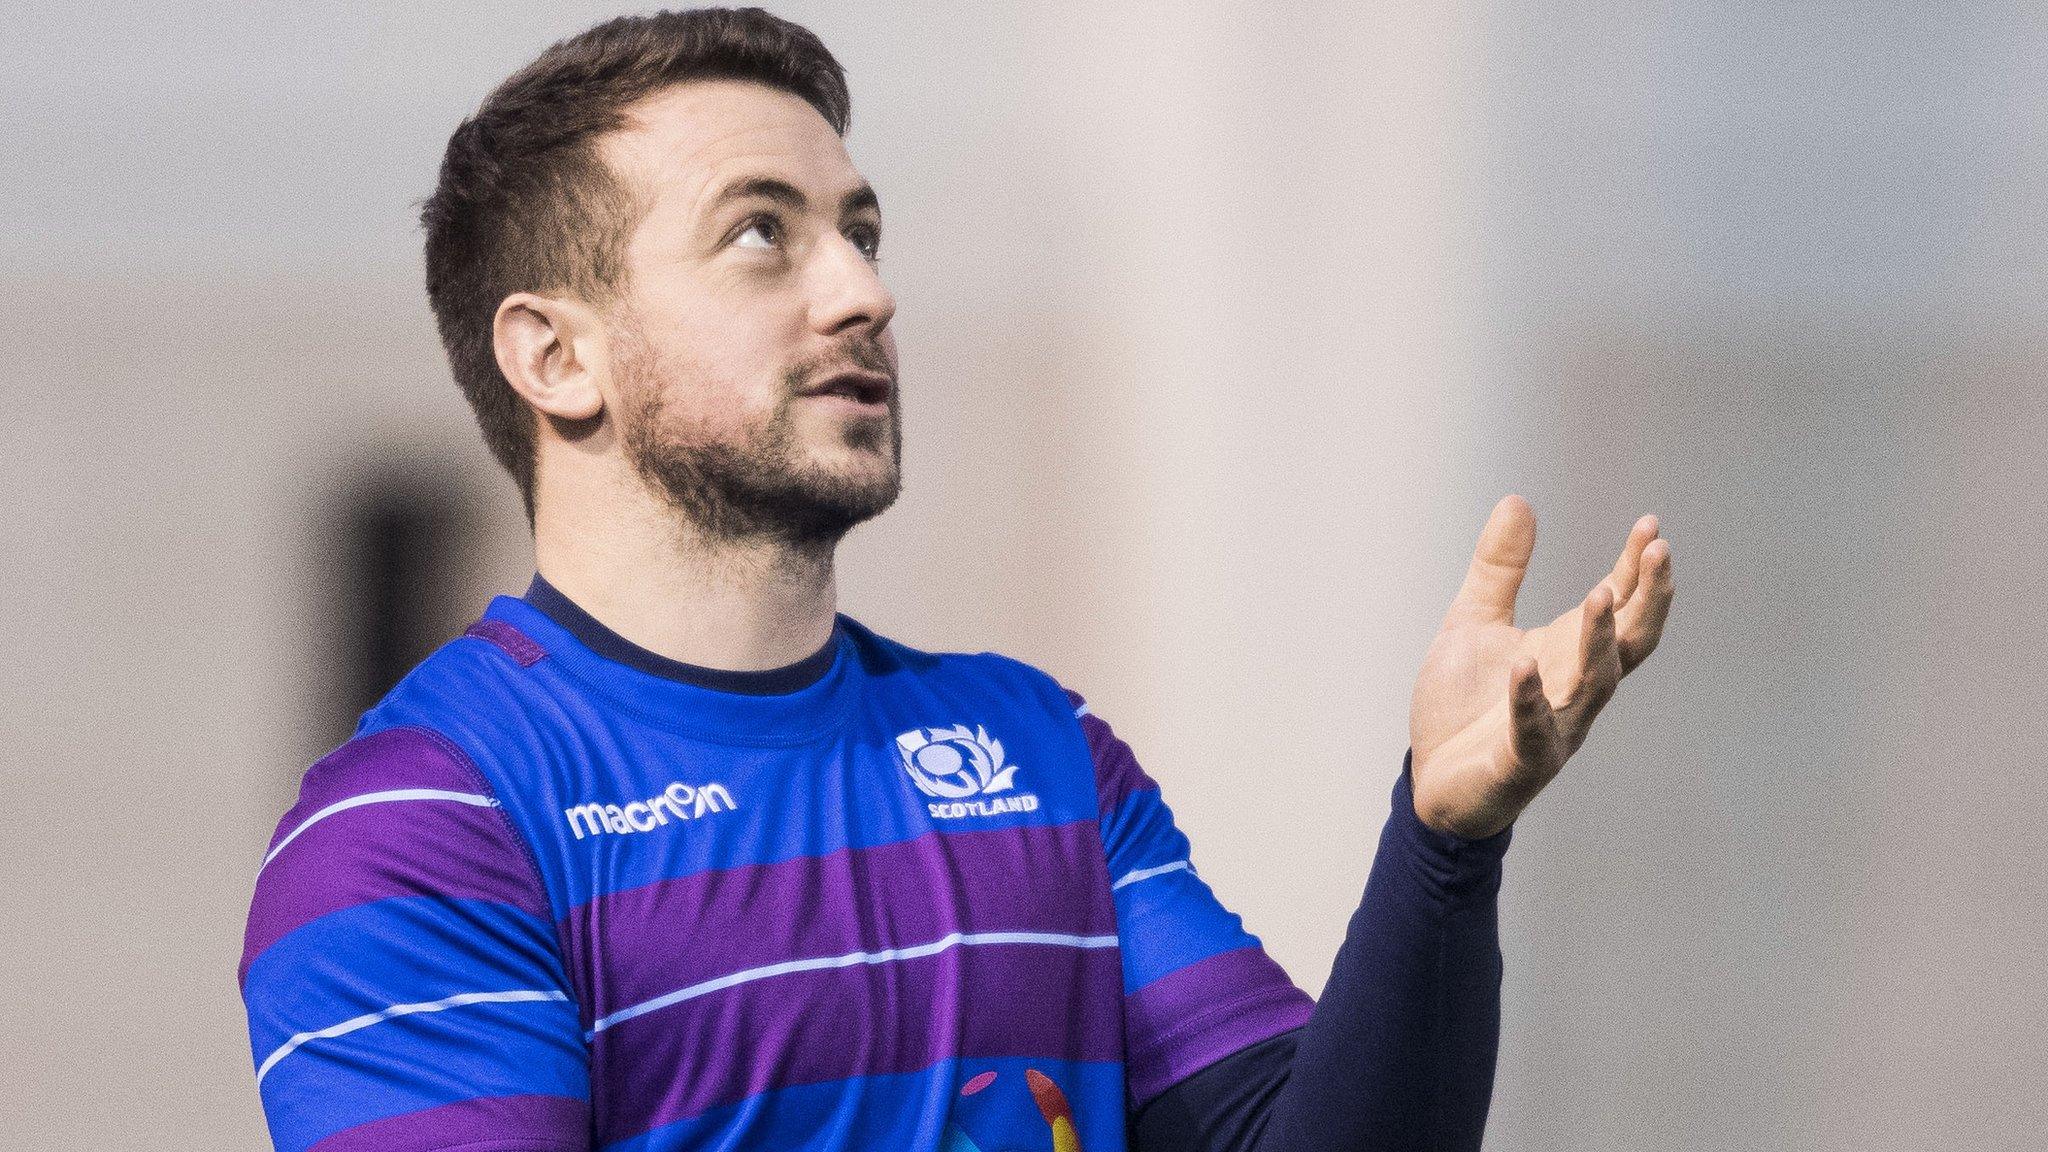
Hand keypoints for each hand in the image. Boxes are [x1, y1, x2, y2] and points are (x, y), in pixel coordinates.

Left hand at [1407, 495, 1673, 838]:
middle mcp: (1575, 690)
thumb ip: (1500, 569)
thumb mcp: (1474, 622)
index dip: (1637, 570)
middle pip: (1629, 643)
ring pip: (1592, 683)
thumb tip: (1519, 500)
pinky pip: (1533, 730)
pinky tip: (1524, 665)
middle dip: (1646, 598)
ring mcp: (1554, 728)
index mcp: (1568, 654)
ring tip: (1600, 593)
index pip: (1620, 608)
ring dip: (1599, 640)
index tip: (1651, 526)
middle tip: (1657, 551)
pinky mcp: (1520, 763)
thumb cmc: (1465, 706)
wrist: (1433, 782)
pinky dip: (1530, 699)